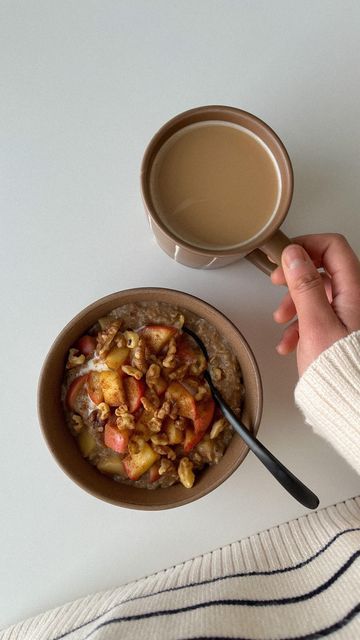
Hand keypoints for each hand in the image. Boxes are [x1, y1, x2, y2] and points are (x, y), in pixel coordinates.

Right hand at [271, 234, 359, 375]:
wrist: (351, 404)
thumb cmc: (339, 370)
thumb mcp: (315, 323)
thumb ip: (304, 286)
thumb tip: (294, 255)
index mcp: (354, 291)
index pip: (333, 247)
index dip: (307, 245)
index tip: (284, 256)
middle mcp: (355, 299)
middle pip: (323, 271)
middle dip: (295, 279)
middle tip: (277, 283)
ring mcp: (348, 316)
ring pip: (318, 295)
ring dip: (294, 305)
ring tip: (281, 321)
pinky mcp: (341, 332)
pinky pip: (319, 317)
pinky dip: (301, 325)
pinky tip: (290, 342)